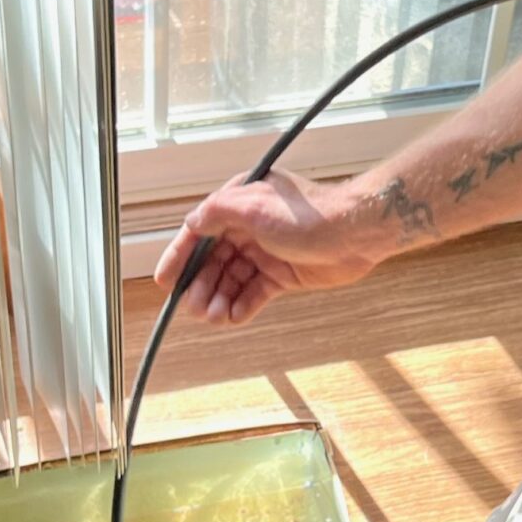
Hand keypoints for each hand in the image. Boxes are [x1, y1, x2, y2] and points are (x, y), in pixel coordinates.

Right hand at [153, 168, 392, 325]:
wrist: (356, 233)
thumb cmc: (309, 214)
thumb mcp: (254, 205)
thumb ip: (217, 212)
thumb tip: (191, 223)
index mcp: (238, 204)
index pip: (199, 232)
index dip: (179, 256)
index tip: (165, 280)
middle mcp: (249, 228)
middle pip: (213, 260)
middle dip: (200, 284)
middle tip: (193, 307)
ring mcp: (266, 252)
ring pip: (232, 280)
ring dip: (219, 298)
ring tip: (214, 316)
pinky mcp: (283, 274)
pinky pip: (254, 293)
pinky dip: (242, 305)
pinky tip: (232, 316)